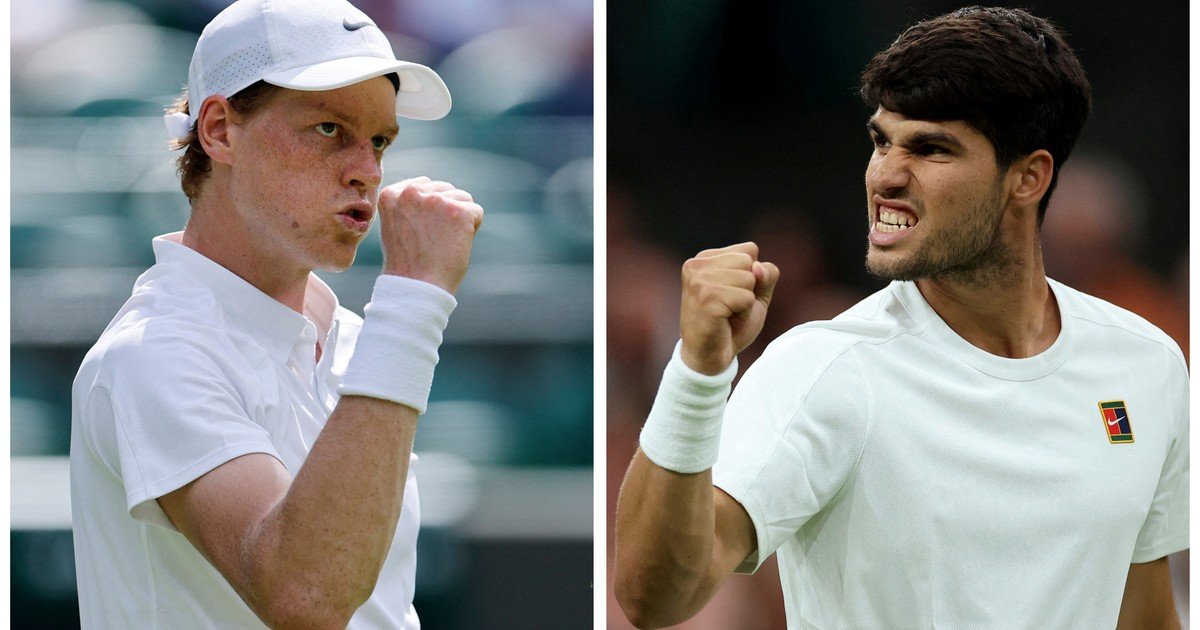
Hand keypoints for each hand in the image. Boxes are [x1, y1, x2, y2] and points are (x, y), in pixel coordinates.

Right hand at [376, 177, 483, 293]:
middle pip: (445, 189)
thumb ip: (411, 204)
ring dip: (459, 220)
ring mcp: (435, 200)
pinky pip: (476, 212)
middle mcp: (411, 192)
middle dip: (446, 212)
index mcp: (391, 194)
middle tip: (433, 240)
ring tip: (442, 242)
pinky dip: (472, 229)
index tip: (420, 232)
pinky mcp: (458, 211)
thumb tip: (434, 190)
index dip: (429, 210)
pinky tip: (455, 244)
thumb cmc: (409, 262)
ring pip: (463, 198)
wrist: (417, 287)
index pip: (424, 185)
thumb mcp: (398, 225)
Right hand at [679, 242, 778, 374]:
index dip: (752, 276)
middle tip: (730, 307)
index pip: (750, 250)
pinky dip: (744, 314)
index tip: (732, 294)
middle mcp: (697, 265)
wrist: (710, 357)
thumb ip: (765, 274)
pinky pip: (746, 298)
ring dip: (745, 302)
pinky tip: (725, 322)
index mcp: (704, 258)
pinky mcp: (706, 299)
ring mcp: (699, 281)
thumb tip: (757, 268)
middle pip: (749, 262)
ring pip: (749, 278)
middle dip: (748, 288)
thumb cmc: (730, 325)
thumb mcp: (755, 293)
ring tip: (727, 314)